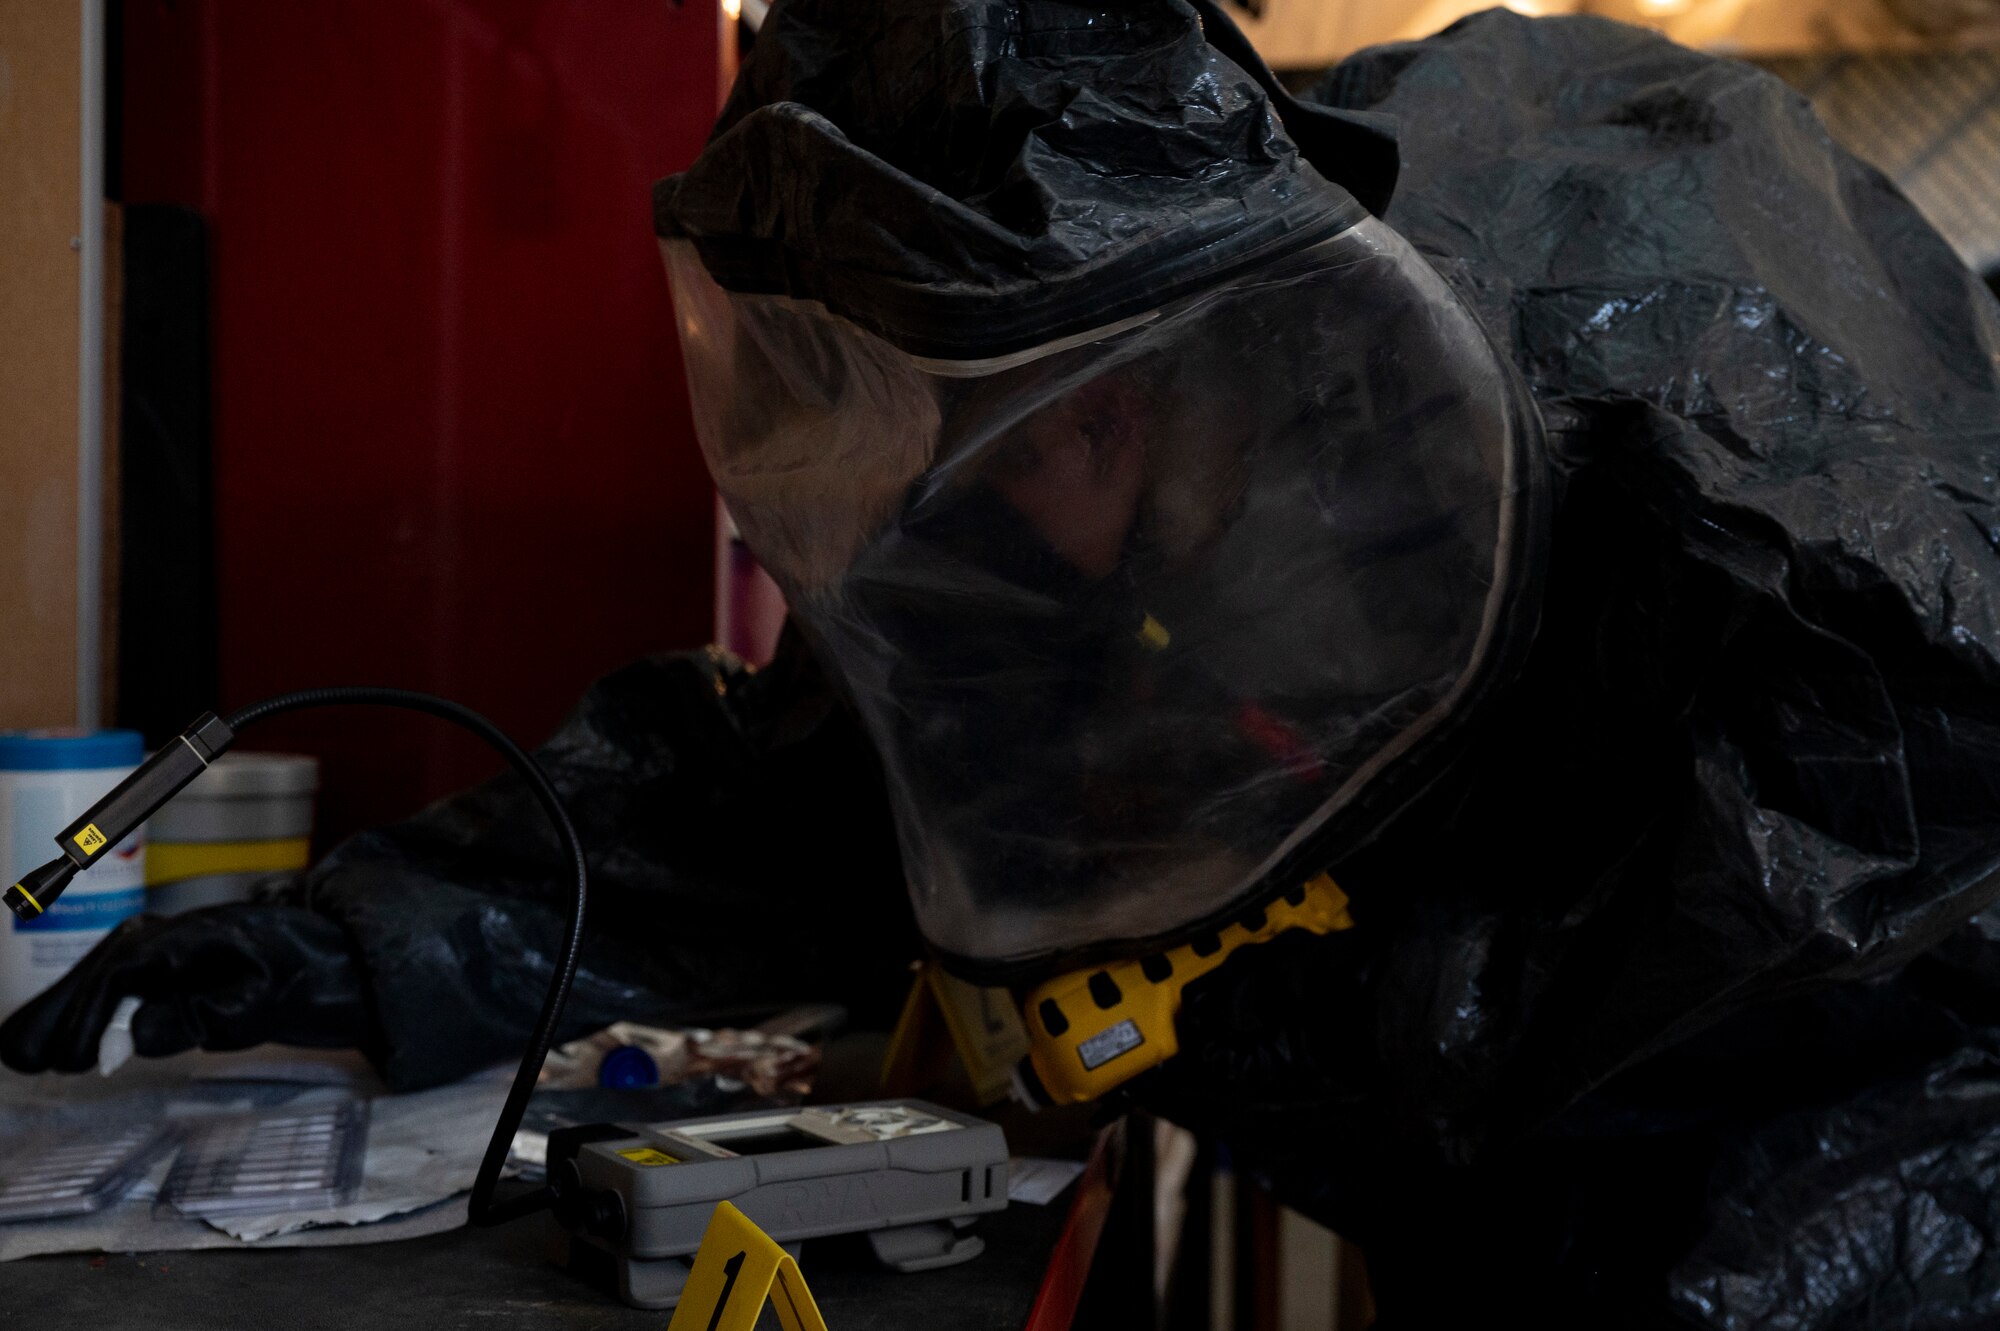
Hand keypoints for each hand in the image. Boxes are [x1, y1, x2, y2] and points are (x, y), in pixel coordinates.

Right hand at [0, 905, 371, 1073]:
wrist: (342, 957)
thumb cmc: (308, 979)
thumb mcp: (262, 1005)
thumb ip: (199, 1018)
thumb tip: (132, 1037)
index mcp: (190, 938)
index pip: (119, 976)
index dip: (87, 1020)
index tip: (68, 1063)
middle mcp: (171, 934)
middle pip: (97, 970)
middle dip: (55, 1013)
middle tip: (19, 1060)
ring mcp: (170, 945)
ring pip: (100, 973)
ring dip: (62, 1011)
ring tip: (23, 1054)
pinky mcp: (173, 961)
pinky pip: (116, 980)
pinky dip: (87, 1005)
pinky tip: (65, 1037)